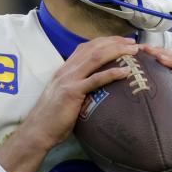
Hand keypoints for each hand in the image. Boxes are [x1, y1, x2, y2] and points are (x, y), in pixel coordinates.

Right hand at [0, 36, 137, 171]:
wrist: (38, 130)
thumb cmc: (54, 117)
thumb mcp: (66, 95)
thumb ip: (78, 86)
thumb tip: (96, 88)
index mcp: (65, 69)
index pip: (87, 47)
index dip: (106, 41)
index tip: (123, 41)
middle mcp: (67, 69)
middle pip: (94, 48)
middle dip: (115, 42)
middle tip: (134, 43)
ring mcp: (69, 79)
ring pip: (95, 58)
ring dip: (116, 51)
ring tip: (134, 51)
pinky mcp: (72, 92)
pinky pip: (95, 80)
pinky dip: (111, 73)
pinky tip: (125, 72)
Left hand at [139, 44, 171, 169]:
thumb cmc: (161, 134)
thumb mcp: (147, 113)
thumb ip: (136, 100)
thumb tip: (109, 91)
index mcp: (171, 86)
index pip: (165, 62)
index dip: (153, 53)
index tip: (137, 48)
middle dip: (164, 53)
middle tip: (147, 50)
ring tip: (162, 60)